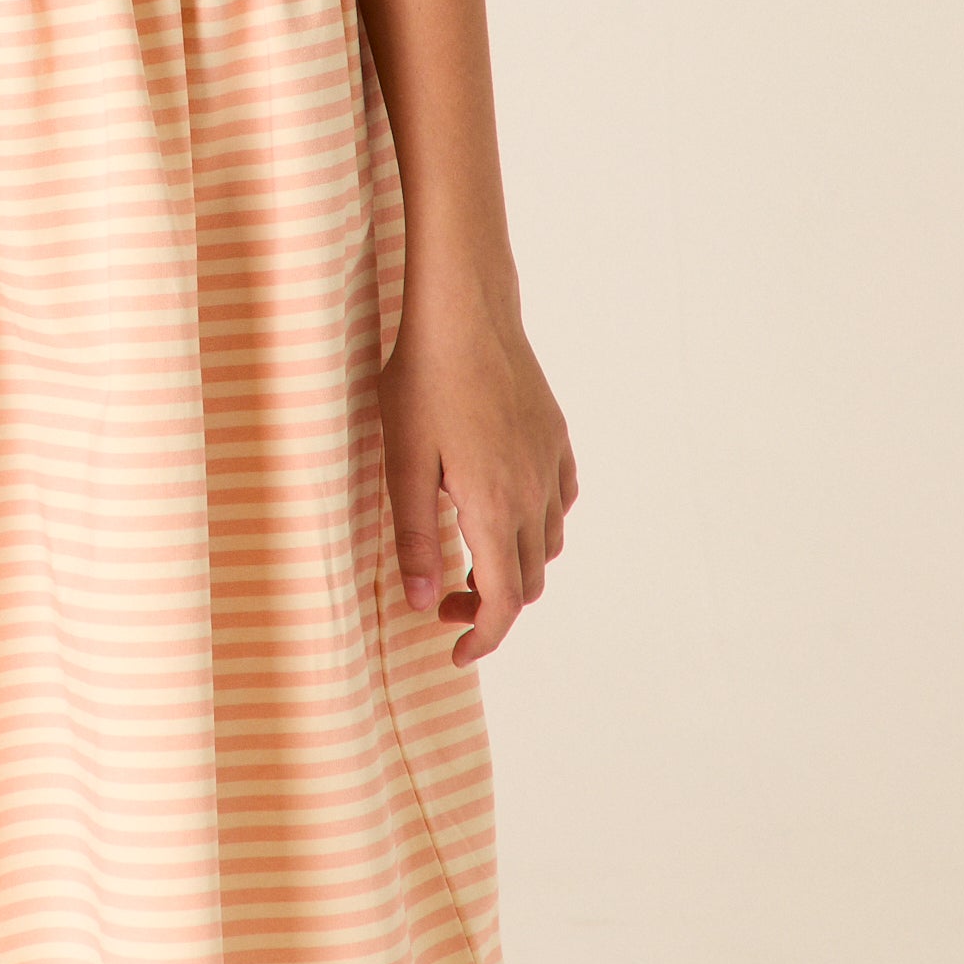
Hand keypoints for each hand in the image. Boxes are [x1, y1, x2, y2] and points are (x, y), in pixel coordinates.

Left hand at [378, 294, 577, 666]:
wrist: (465, 311)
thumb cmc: (423, 381)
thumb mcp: (403, 462)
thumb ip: (413, 536)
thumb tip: (421, 602)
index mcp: (495, 506)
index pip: (504, 601)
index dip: (483, 637)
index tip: (455, 652)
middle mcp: (533, 492)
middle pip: (529, 580)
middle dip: (490, 604)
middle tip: (443, 597)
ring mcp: (550, 463)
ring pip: (549, 543)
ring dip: (516, 565)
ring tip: (469, 554)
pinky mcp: (555, 436)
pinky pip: (560, 499)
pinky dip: (539, 523)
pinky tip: (505, 507)